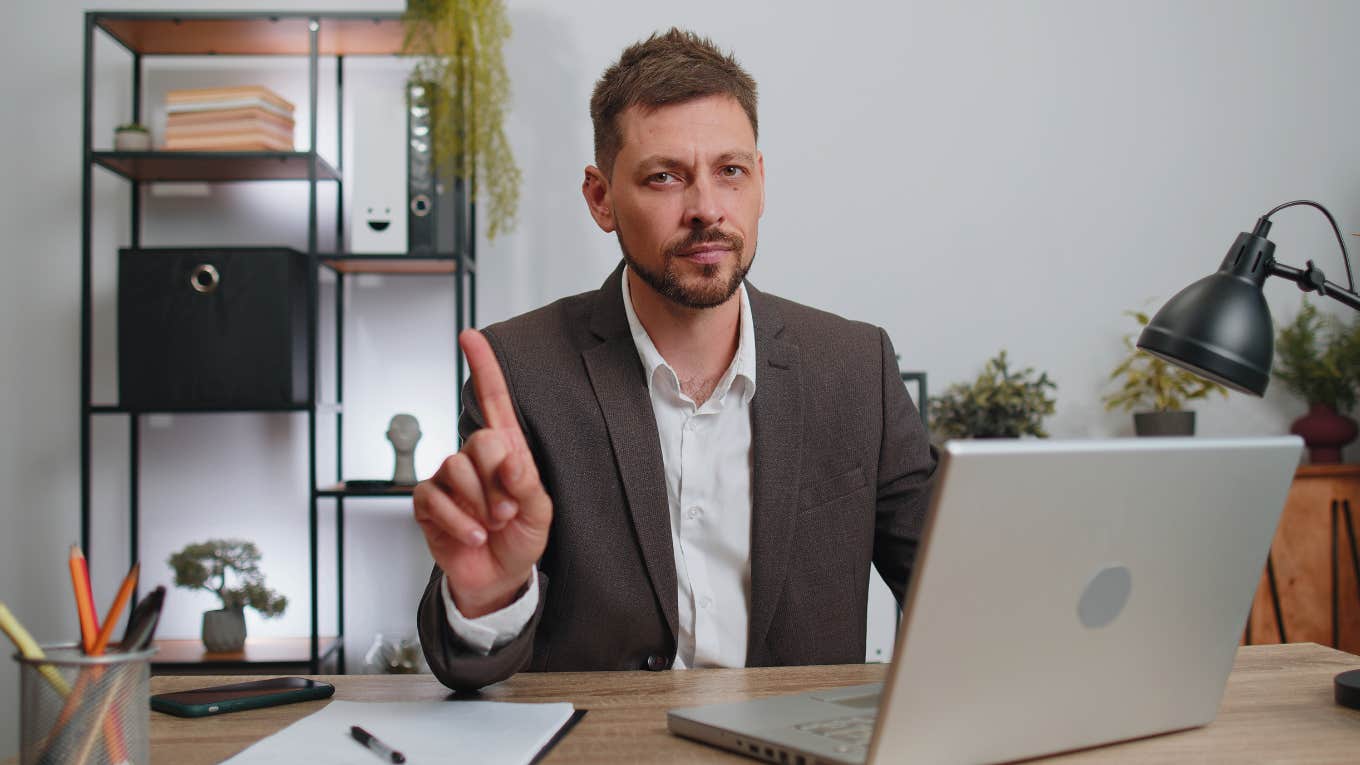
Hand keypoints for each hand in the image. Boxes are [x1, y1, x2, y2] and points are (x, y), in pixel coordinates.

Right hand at [413, 329, 552, 617]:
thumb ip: (527, 482)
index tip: (470, 336)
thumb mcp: (540, 512)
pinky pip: (435, 498)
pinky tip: (472, 535)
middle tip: (507, 511)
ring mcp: (449, 479)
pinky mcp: (429, 503)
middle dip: (497, 480)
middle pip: (480, 441)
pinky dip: (458, 520)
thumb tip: (508, 456)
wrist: (498, 577)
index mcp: (507, 451)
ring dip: (479, 503)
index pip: (495, 400)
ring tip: (491, 524)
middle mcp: (475, 459)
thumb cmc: (521, 539)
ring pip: (456, 469)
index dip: (483, 367)